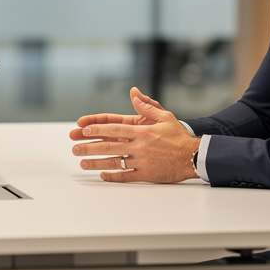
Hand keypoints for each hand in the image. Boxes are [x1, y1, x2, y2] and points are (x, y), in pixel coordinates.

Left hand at [70, 87, 199, 183]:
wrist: (195, 157)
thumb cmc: (179, 137)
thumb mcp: (165, 116)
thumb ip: (147, 106)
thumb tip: (134, 93)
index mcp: (142, 131)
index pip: (114, 129)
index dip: (96, 129)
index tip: (82, 129)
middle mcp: (140, 146)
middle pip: (109, 147)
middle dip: (89, 147)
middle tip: (74, 148)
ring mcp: (142, 162)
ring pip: (114, 162)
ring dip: (96, 163)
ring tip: (83, 163)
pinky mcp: (147, 175)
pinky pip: (126, 176)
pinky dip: (113, 176)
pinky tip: (102, 175)